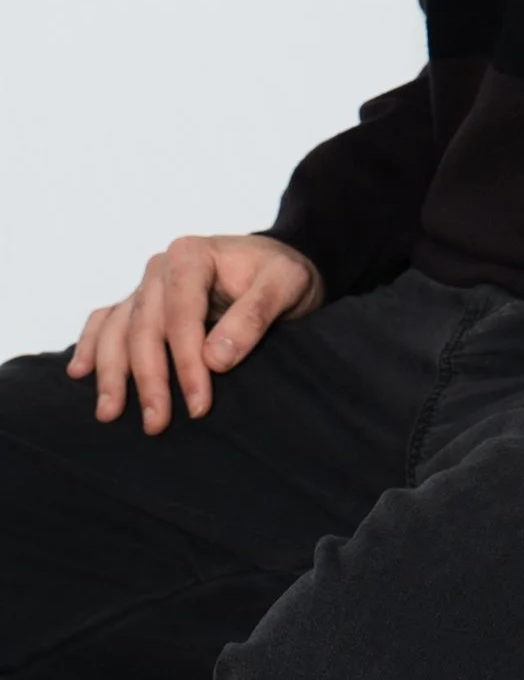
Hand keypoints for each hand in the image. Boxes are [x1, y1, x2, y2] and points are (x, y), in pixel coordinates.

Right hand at [67, 233, 323, 430]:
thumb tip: (216, 359)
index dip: (186, 362)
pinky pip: (106, 322)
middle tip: (157, 423)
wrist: (277, 270)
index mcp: (192, 256)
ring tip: (109, 413)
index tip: (199, 404)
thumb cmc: (282, 276)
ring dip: (112, 373)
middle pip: (145, 327)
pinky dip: (92, 346)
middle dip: (149, 379)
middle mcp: (160, 267)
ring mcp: (146, 286)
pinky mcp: (140, 303)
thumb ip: (254, 315)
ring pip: (118, 330)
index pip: (181, 314)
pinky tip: (81, 373)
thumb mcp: (286, 285)